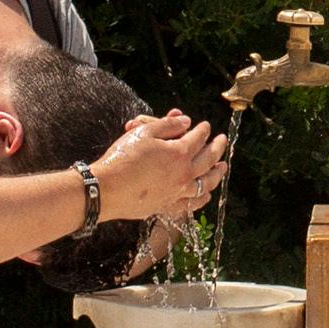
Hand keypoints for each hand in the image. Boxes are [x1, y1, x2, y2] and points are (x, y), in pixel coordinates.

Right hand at [93, 110, 228, 226]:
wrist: (106, 189)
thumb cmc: (122, 158)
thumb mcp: (143, 133)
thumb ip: (167, 125)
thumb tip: (186, 121)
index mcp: (179, 154)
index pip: (198, 138)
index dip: (203, 130)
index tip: (205, 126)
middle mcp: (183, 174)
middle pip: (208, 159)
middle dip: (217, 147)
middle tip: (222, 140)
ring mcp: (177, 192)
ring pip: (206, 183)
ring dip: (216, 174)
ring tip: (222, 168)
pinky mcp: (168, 206)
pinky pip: (192, 204)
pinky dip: (202, 198)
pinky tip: (206, 195)